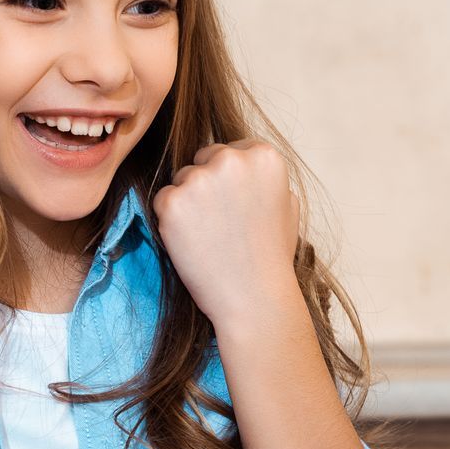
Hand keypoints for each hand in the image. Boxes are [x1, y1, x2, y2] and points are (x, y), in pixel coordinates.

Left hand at [151, 141, 301, 328]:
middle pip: (203, 159)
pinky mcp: (173, 201)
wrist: (254, 297)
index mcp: (264, 156)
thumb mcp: (287, 206)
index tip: (237, 208)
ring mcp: (200, 179)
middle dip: (206, 185)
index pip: (231, 151)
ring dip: (188, 203)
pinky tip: (193, 243)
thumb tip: (247, 162)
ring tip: (210, 237)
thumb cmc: (271, 256)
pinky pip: (162, 201)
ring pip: (181, 180)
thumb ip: (266, 178)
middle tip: (221, 224)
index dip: (230, 182)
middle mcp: (232, 159)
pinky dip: (171, 221)